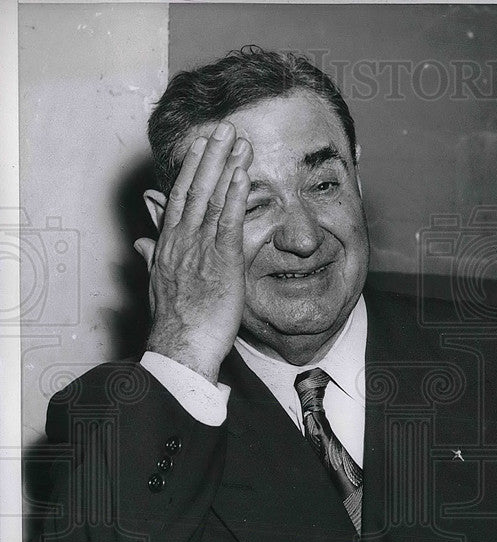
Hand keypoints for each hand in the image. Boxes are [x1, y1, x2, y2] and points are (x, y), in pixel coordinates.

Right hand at [135, 122, 252, 382]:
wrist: (181, 347)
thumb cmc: (176, 323)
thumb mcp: (159, 285)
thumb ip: (152, 259)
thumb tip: (142, 244)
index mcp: (167, 245)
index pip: (178, 198)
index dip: (190, 170)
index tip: (200, 146)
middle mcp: (180, 240)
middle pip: (193, 188)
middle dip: (209, 156)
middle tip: (223, 128)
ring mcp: (198, 248)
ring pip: (211, 197)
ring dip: (225, 165)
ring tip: (238, 140)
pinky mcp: (220, 260)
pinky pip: (227, 220)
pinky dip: (234, 194)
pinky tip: (243, 173)